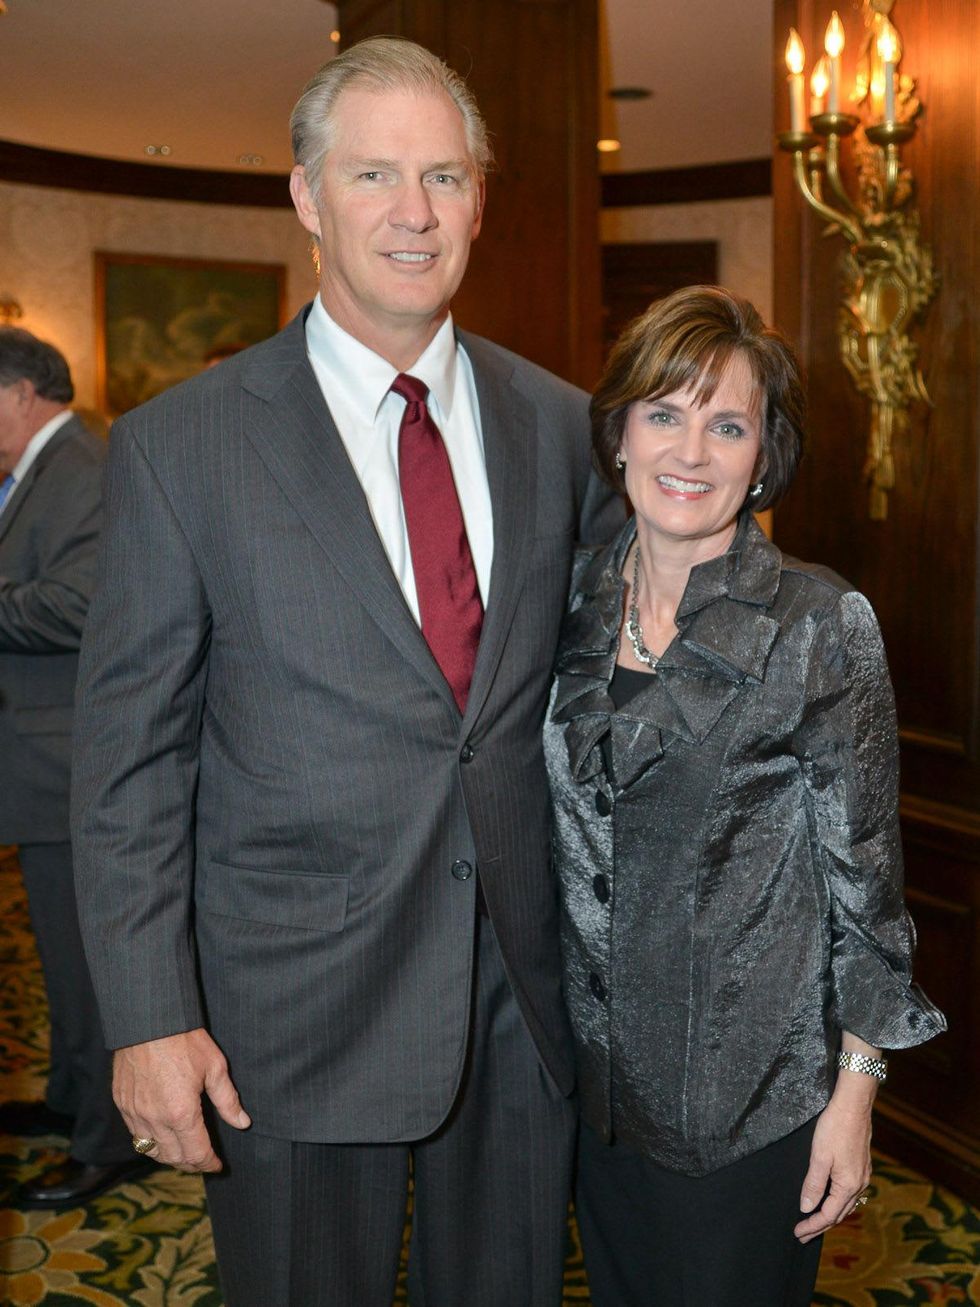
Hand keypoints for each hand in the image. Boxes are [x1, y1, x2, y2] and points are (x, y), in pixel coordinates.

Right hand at [113, 1027, 250, 1171]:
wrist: (148, 1021)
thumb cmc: (184, 1040)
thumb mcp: (215, 1067)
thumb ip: (228, 1100)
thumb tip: (242, 1123)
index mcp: (181, 1114)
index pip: (196, 1153)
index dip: (208, 1163)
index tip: (217, 1165)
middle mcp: (155, 1120)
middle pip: (173, 1157)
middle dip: (190, 1164)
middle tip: (203, 1161)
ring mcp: (135, 1114)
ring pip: (151, 1150)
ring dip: (168, 1157)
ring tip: (183, 1153)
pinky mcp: (122, 1104)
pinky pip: (135, 1135)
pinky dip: (149, 1143)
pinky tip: (160, 1136)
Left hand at [794, 1094, 871, 1242]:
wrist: (853, 1105)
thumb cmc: (835, 1128)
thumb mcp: (819, 1157)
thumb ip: (813, 1184)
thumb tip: (807, 1207)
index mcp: (849, 1185)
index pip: (828, 1215)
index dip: (812, 1225)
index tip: (797, 1233)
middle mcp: (860, 1184)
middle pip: (839, 1214)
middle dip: (820, 1225)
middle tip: (803, 1235)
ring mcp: (863, 1175)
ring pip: (846, 1204)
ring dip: (830, 1215)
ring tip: (814, 1222)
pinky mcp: (861, 1165)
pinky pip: (850, 1193)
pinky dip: (838, 1202)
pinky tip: (830, 1199)